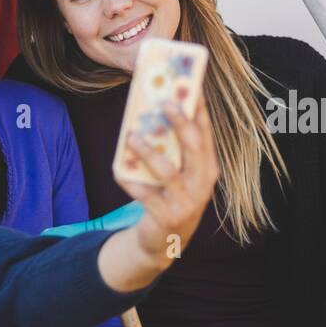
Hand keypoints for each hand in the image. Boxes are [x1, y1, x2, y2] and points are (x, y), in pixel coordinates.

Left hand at [118, 96, 219, 261]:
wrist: (164, 241)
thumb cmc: (169, 195)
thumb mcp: (178, 171)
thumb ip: (172, 146)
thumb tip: (153, 109)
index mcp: (207, 167)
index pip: (206, 132)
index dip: (199, 108)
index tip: (192, 85)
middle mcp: (202, 183)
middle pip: (194, 148)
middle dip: (181, 124)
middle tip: (165, 103)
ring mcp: (187, 201)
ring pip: (167, 170)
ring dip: (148, 151)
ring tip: (132, 137)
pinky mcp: (167, 216)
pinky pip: (145, 194)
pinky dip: (129, 181)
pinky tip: (118, 170)